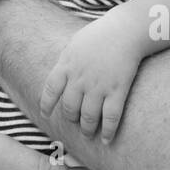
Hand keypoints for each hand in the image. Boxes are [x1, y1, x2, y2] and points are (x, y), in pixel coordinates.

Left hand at [39, 14, 141, 143]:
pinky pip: (111, 117)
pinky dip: (108, 131)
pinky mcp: (117, 90)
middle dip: (71, 118)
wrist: (124, 30)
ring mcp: (98, 86)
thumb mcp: (75, 44)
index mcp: (66, 65)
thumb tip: (60, 74)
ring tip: (89, 134)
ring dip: (87, 129)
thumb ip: (66, 61)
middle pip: (70, 108)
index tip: (45, 114)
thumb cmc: (99, 34)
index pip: (50, 90)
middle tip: (75, 122)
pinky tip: (106, 139)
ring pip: (88, 117)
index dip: (46, 105)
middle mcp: (79, 79)